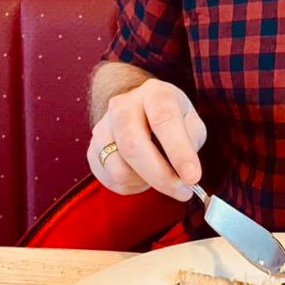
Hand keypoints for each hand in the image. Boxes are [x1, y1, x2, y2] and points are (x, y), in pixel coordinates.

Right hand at [87, 78, 206, 199]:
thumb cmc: (169, 119)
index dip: (179, 151)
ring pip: (119, 168)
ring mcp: (103, 127)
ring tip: (159, 175)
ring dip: (145, 182)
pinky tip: (142, 174)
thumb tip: (186, 174)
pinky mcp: (92, 150)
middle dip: (160, 176)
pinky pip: (111, 180)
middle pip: (133, 144)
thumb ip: (191, 143)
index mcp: (153, 93)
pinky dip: (132, 185)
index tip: (193, 177)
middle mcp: (123, 105)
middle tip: (182, 191)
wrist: (140, 112)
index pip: (164, 119)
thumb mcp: (190, 123)